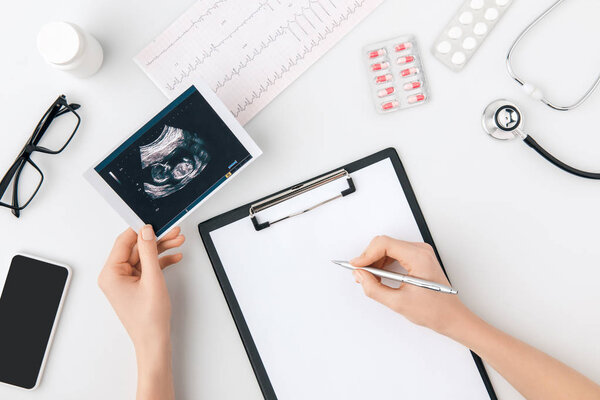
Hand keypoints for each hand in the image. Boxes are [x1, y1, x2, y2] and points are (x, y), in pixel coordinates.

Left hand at [98, 225, 183, 351]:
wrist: (154, 340)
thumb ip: (149, 252)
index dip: (141, 229)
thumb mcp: (152, 279)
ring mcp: (124, 280)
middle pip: (136, 248)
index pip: (124, 242)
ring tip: (178, 241)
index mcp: (111, 273)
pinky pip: (147, 267)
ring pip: (144, 256)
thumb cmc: (148, 318)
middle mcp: (114, 276)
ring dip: (161, 249)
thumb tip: (146, 231)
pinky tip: (174, 257)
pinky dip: (160, 261)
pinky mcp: (134, 285)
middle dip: (156, 239)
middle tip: (173, 231)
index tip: (156, 221)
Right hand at [350, 235, 470, 335]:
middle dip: (369, 259)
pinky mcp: (417, 258)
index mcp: (418, 257)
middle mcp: (420, 250)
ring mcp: (419, 253)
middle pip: (384, 244)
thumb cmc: (434, 311)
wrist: (452, 317)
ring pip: (388, 248)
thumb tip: (360, 276)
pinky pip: (394, 254)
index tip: (356, 266)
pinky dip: (383, 264)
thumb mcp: (398, 303)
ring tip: (369, 279)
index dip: (366, 254)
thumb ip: (374, 288)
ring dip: (375, 262)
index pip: (384, 244)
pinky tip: (379, 278)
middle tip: (360, 275)